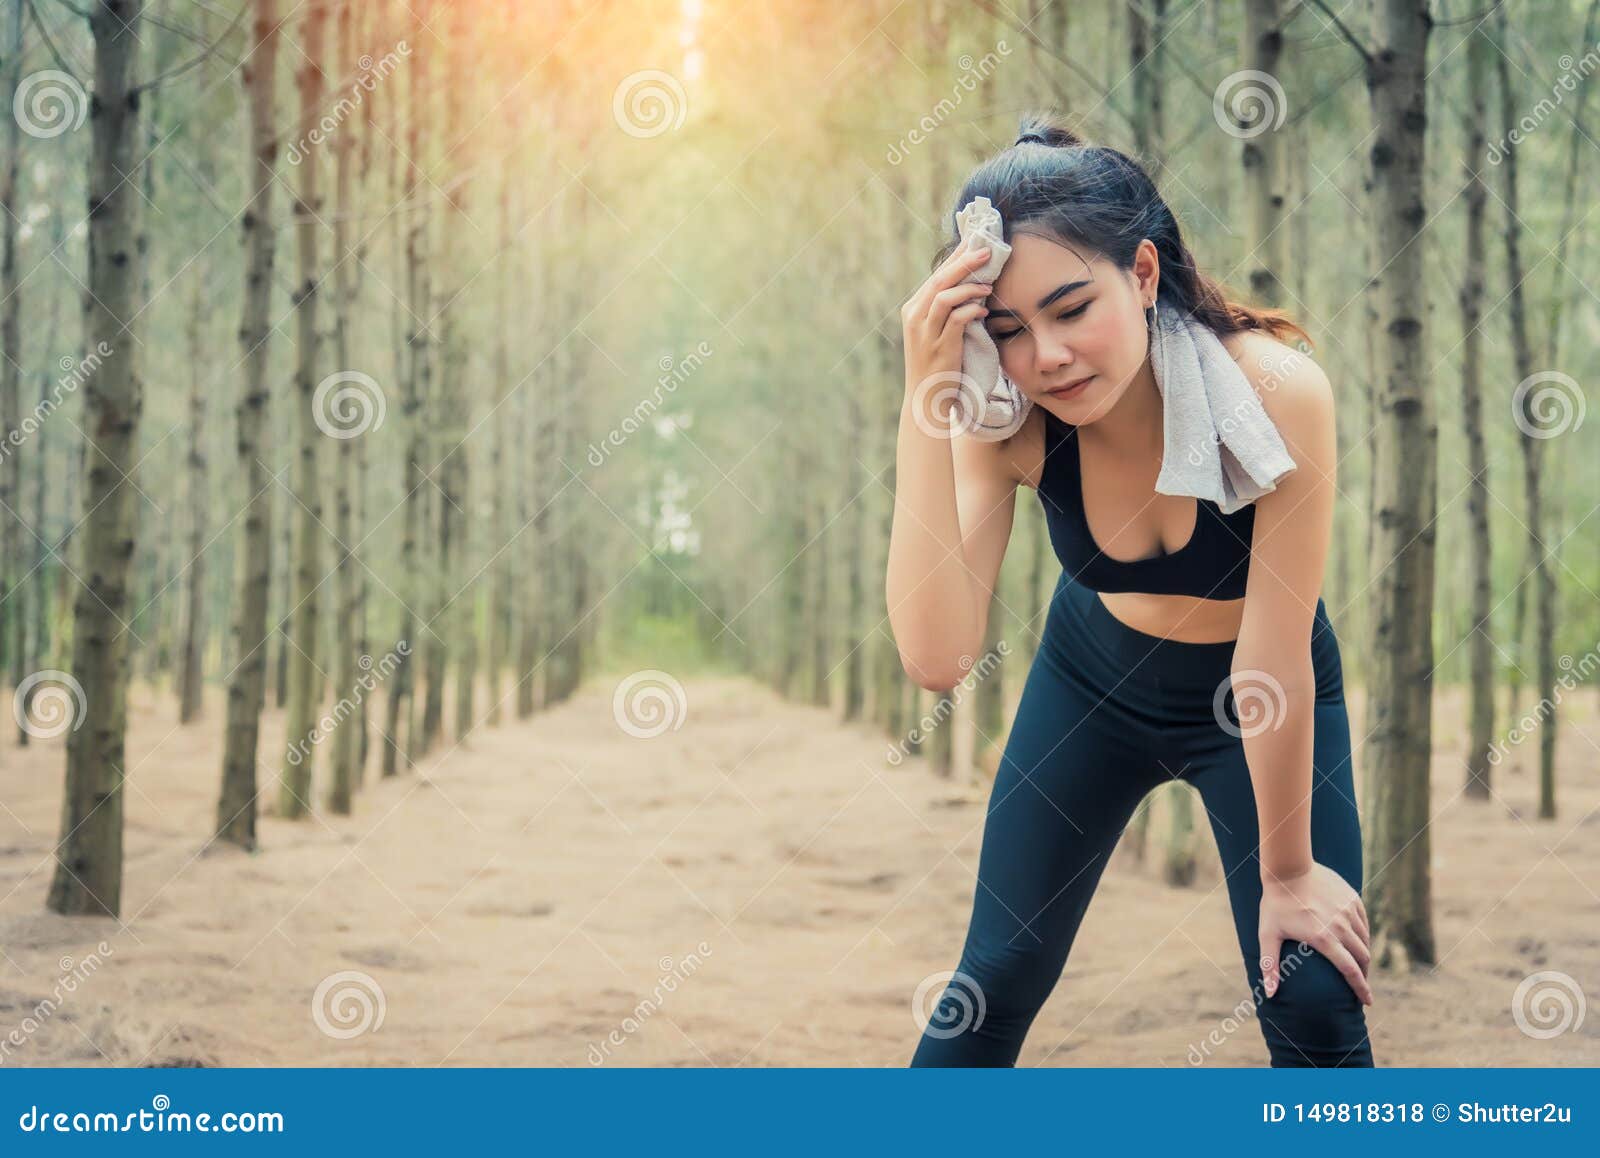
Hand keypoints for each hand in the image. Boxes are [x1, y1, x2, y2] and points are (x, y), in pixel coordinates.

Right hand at [899, 240, 995, 393]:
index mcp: (913, 310)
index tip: (975, 242)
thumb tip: (971, 285)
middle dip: (964, 262)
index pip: (936, 275)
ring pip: (945, 295)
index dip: (955, 257)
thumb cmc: (937, 365)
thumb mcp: (936, 332)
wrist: (926, 399)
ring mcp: (925, 332)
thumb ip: (947, 310)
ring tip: (988, 283)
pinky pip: (956, 318)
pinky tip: (984, 309)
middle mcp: (915, 317)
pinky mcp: (939, 346)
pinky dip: (972, 309)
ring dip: (969, 286)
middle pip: (939, 279)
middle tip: (987, 251)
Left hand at [1258, 861, 1372, 1005]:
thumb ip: (1270, 965)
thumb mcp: (1268, 934)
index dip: (1361, 989)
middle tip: (1360, 984)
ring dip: (1364, 955)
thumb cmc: (1275, 903)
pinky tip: (1357, 940)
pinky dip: (1363, 935)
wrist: (1288, 867)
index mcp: (1323, 939)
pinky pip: (1363, 922)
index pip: (1350, 971)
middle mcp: (1340, 926)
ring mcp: (1348, 912)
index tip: (1367, 1002)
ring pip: (1365, 940)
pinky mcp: (1352, 899)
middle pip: (1362, 958)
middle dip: (1364, 974)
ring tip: (1358, 964)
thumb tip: (1271, 994)